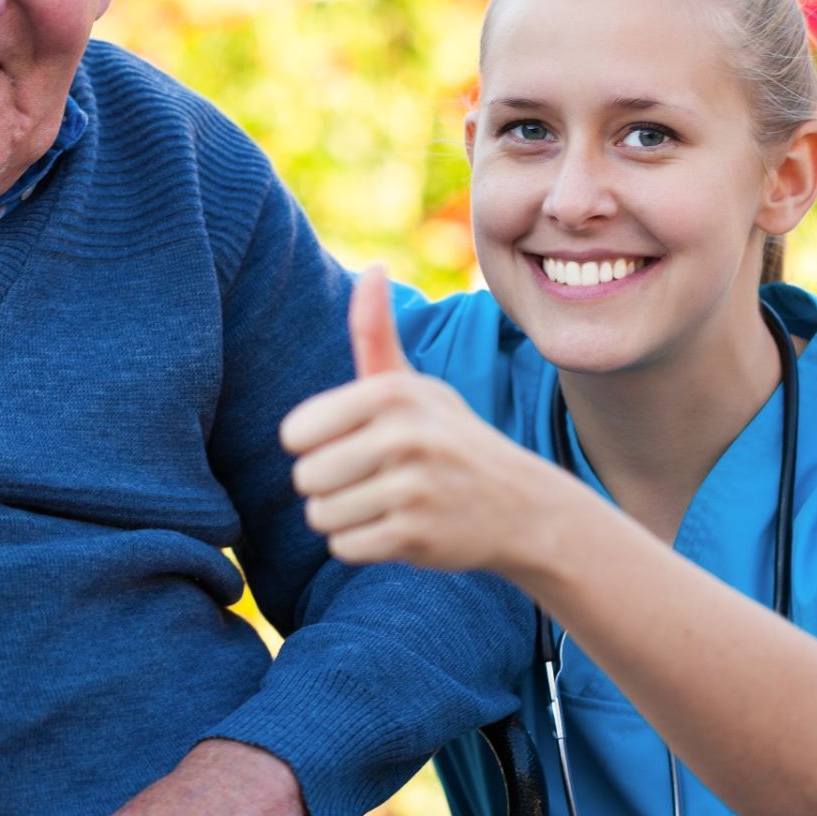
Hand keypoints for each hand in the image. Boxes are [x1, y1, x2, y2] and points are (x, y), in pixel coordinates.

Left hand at [281, 266, 564, 572]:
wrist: (521, 505)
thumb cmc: (449, 438)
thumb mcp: (414, 386)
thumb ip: (376, 333)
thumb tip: (373, 266)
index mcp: (391, 394)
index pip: (295, 433)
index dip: (315, 445)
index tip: (353, 443)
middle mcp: (403, 436)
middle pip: (305, 478)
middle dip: (329, 487)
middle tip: (374, 480)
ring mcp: (413, 488)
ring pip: (321, 517)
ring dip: (344, 518)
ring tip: (387, 503)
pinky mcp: (417, 536)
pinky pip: (344, 549)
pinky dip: (363, 545)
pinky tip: (398, 529)